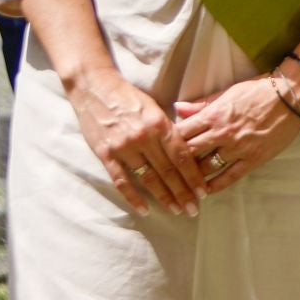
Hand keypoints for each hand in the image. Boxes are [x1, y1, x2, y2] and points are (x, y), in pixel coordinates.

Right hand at [62, 66, 207, 215]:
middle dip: (182, 192)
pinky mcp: (106, 154)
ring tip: (175, 210)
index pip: (182, 156)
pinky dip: (133, 197)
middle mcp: (144, 137)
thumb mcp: (155, 108)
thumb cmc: (130, 98)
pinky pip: (122, 181)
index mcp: (160, 124)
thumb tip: (186, 150)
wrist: (96, 88)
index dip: (193, 176)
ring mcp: (124, 147)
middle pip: (168, 170)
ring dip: (163, 197)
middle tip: (193, 209)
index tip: (203, 192)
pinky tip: (144, 210)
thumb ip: (169, 129)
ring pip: (148, 178)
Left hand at [172, 75, 299, 194]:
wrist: (293, 94)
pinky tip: (205, 191)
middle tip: (164, 173)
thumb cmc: (261, 89)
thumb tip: (177, 109)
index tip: (160, 150)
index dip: (167, 143)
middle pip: (188, 153)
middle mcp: (222, 133)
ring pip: (205, 167)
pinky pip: (230, 176)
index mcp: (214, 114)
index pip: (181, 133)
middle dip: (175, 164)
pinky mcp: (253, 158)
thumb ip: (202, 104)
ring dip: (192, 178)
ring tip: (181, 185)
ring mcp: (238, 147)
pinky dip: (214, 186)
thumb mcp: (229, 92)